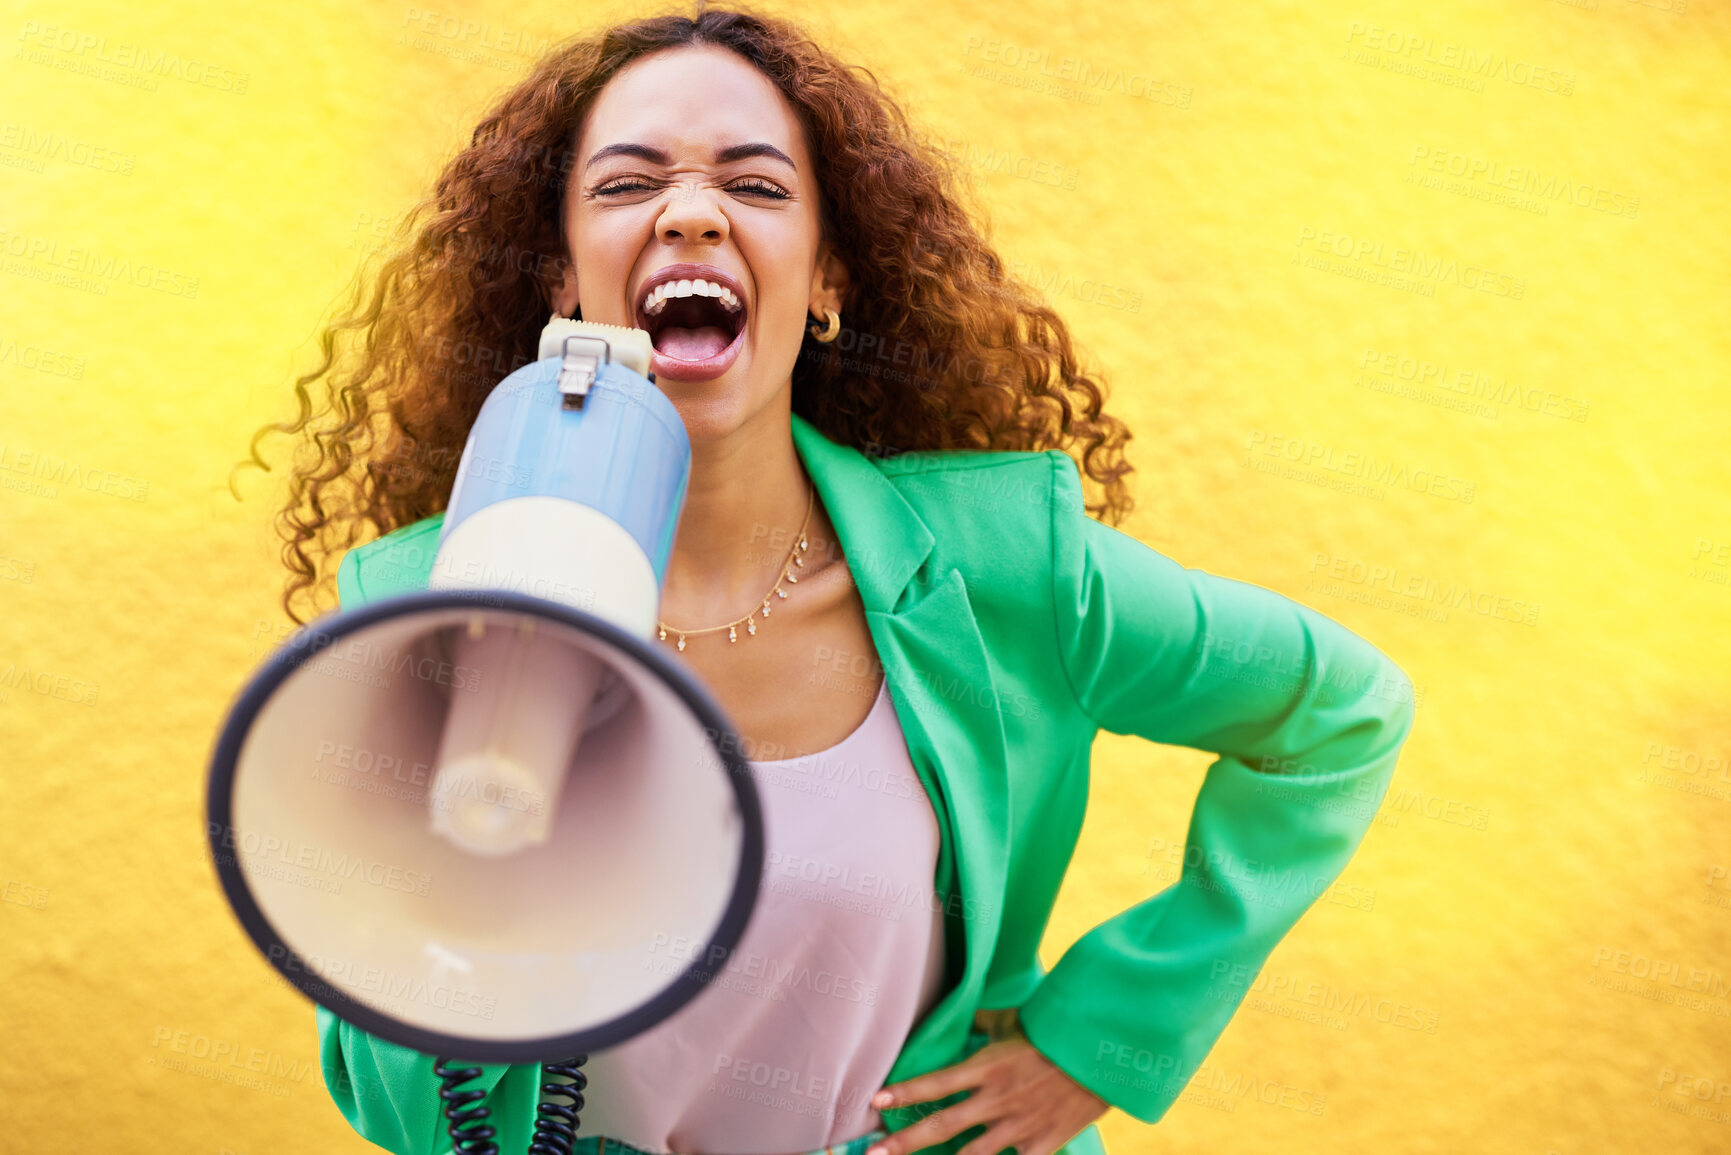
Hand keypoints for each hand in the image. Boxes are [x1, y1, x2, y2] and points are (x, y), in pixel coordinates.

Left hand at [865, 1034, 1108, 1154]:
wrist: (1103, 1055)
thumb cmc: (1056, 1035)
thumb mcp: (1015, 1021)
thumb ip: (983, 1020)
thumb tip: (959, 1010)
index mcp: (988, 1067)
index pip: (936, 1083)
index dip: (904, 1092)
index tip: (876, 1100)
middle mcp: (997, 1100)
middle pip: (941, 1126)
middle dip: (903, 1143)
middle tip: (872, 1153)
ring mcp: (1018, 1126)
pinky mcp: (1040, 1145)